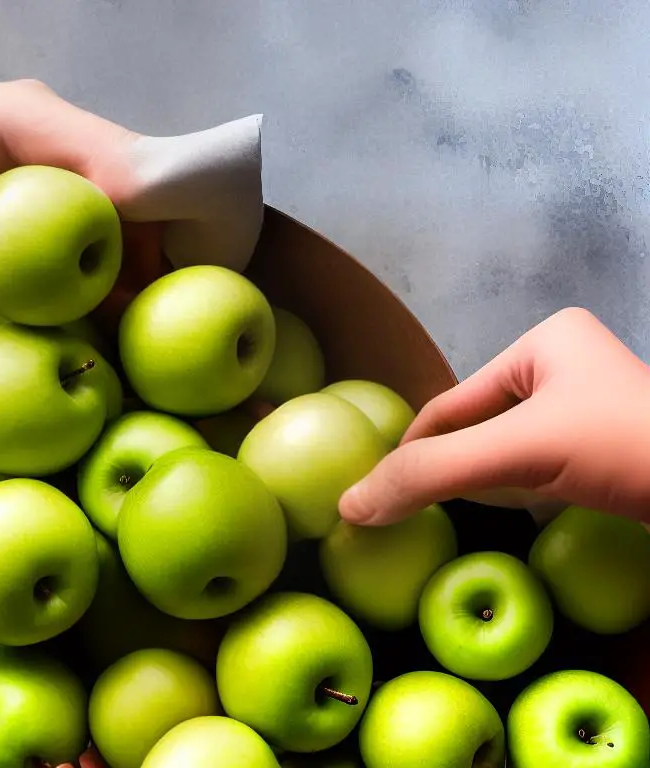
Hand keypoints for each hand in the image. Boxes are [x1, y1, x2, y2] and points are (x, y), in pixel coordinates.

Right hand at [339, 307, 649, 525]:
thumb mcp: (519, 454)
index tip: (379, 496)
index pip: (452, 403)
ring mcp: (593, 409)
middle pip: (479, 427)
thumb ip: (431, 474)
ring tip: (454, 516)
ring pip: (509, 451)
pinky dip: (520, 494)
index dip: (414, 450)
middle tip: (414, 511)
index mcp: (544, 342)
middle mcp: (568, 366)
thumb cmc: (628, 450)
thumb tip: (350, 505)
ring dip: (483, 483)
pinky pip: (543, 468)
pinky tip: (515, 517)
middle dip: (453, 467)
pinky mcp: (613, 449)